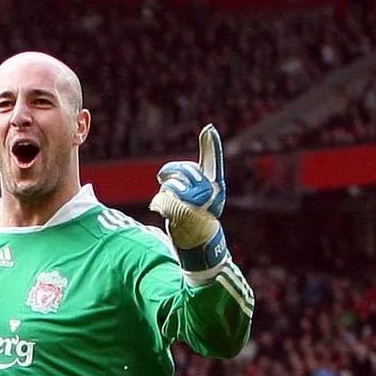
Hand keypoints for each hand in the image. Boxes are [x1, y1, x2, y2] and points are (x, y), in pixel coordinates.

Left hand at [148, 124, 228, 277]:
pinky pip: (164, 200)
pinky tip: (160, 210)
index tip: (208, 128)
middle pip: (185, 170)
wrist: (199, 247)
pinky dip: (159, 204)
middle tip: (164, 178)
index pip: (213, 162)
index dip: (211, 146)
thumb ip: (199, 174)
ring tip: (172, 205)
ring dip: (165, 193)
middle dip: (171, 173)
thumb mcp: (202, 196)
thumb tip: (206, 136)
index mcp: (216, 186)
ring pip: (172, 185)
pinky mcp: (183, 215)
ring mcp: (197, 204)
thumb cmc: (198, 220)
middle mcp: (210, 193)